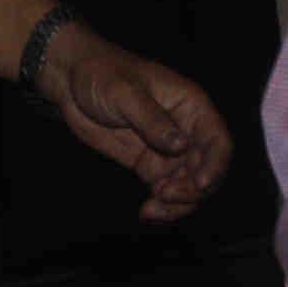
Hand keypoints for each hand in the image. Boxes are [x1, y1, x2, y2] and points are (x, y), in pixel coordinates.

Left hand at [40, 26, 231, 220]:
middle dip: (193, 190)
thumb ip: (153, 120)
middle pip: (206, 169)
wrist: (70, 81)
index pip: (218, 140)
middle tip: (166, 196)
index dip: (215, 165)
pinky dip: (162, 205)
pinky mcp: (149, 164)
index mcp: (191, 106)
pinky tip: (146, 213)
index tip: (199, 184)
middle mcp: (186, 130)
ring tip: (152, 210)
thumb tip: (180, 146)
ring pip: (188, 185)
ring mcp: (168, 150)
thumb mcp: (125, 92)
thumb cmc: (101, 73)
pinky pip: (165, 190)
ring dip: (177, 204)